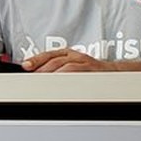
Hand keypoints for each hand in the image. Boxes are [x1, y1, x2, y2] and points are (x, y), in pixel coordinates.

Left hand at [22, 48, 140, 72]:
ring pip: (66, 67)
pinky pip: (78, 76)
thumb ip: (55, 68)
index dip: (36, 59)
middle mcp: (77, 56)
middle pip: (55, 61)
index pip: (49, 54)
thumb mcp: (72, 65)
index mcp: (69, 53)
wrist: (115, 73)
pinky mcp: (93, 73)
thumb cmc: (89, 71)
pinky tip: (59, 86)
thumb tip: (36, 75)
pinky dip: (67, 80)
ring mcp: (86, 64)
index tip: (25, 66)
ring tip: (43, 83)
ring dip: (53, 74)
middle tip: (33, 80)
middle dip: (42, 70)